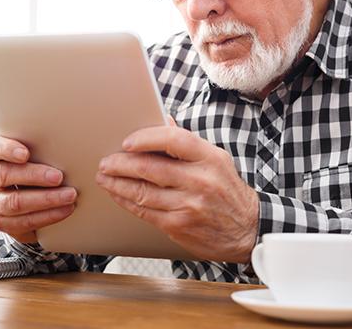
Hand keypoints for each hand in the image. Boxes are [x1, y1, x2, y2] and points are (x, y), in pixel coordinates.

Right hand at [0, 135, 76, 243]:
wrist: (18, 200)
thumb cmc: (28, 167)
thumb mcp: (28, 154)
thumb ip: (37, 146)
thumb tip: (67, 140)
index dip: (7, 149)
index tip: (26, 153)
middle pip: (4, 175)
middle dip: (34, 176)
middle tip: (59, 177)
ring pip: (14, 202)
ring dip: (46, 199)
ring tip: (69, 196)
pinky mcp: (1, 222)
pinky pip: (23, 221)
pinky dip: (47, 216)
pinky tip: (64, 210)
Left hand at [95, 120, 258, 262]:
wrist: (247, 229)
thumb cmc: (227, 190)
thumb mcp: (216, 160)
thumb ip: (187, 143)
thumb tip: (163, 121)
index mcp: (209, 159)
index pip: (172, 140)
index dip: (145, 138)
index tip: (126, 142)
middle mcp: (199, 181)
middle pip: (149, 168)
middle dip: (120, 164)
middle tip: (106, 161)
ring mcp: (188, 205)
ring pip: (142, 192)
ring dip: (117, 183)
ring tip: (104, 176)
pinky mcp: (178, 226)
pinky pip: (144, 212)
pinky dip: (126, 201)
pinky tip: (118, 194)